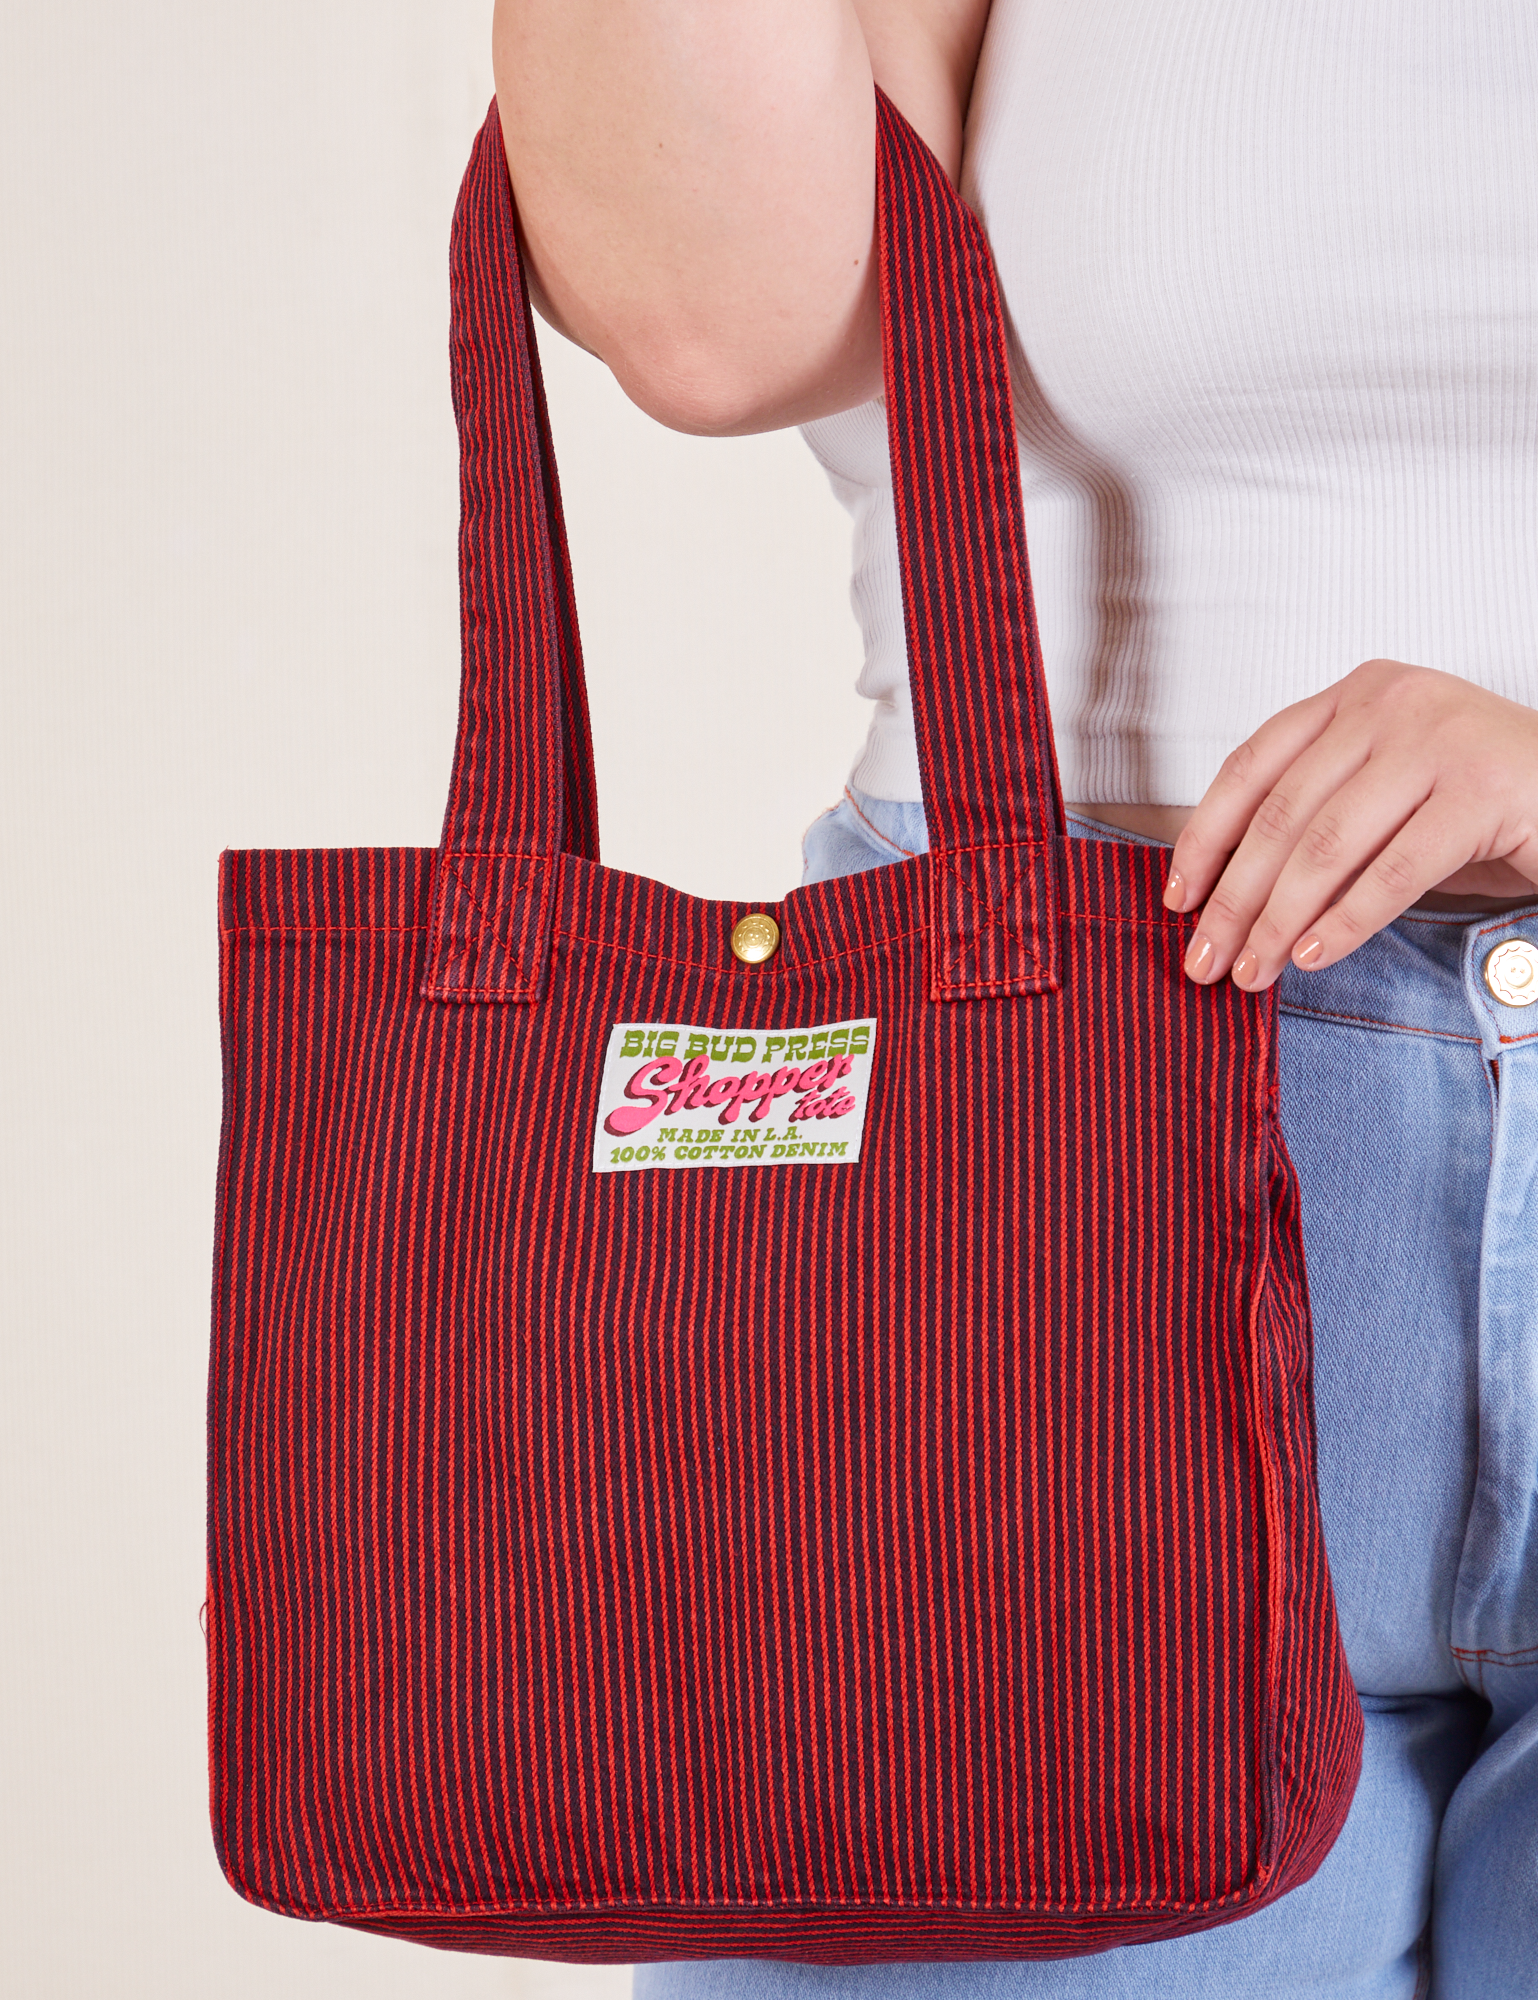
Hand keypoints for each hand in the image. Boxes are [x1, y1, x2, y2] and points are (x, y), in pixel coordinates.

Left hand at [1162, 659, 1537, 988]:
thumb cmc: (1482, 804)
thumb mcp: (1385, 802)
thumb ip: (1318, 826)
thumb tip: (1229, 899)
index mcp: (1355, 699)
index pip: (1252, 766)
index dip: (1206, 836)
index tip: (1178, 898)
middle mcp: (1390, 705)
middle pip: (1281, 814)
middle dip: (1234, 898)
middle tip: (1204, 959)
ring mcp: (1438, 742)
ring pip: (1327, 845)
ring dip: (1278, 920)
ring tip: (1253, 971)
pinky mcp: (1482, 792)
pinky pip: (1393, 871)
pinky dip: (1346, 922)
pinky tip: (1314, 957)